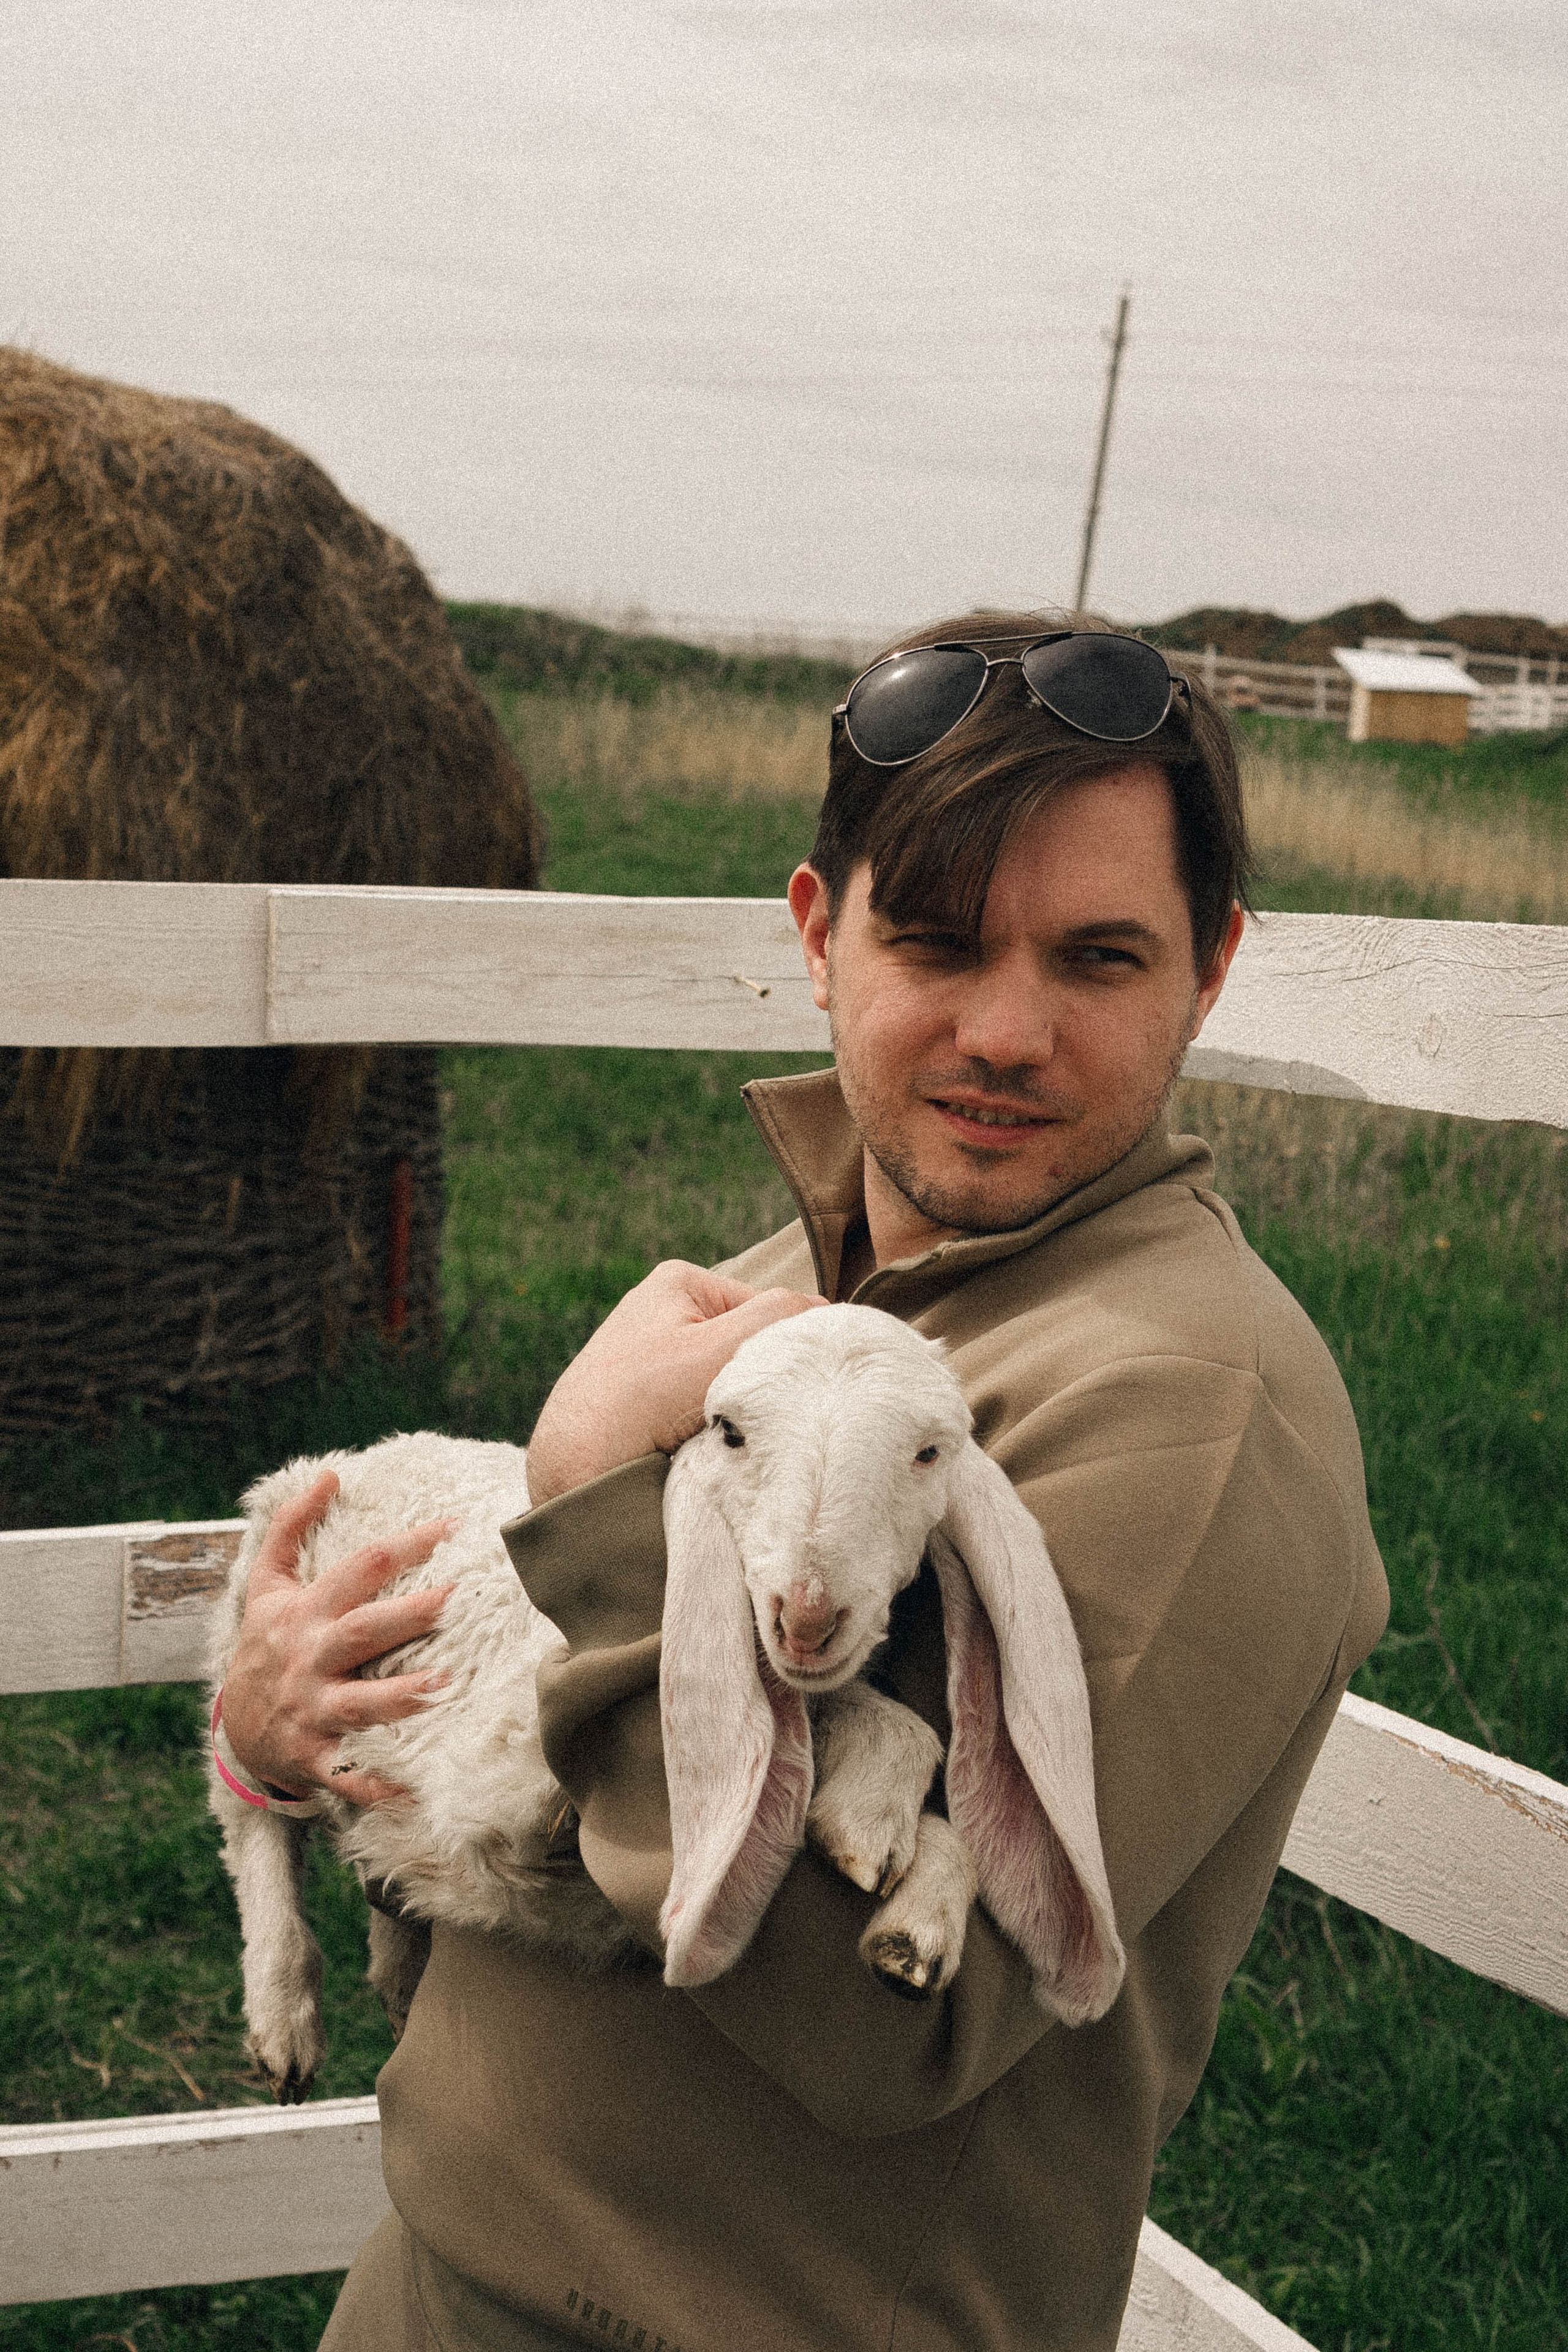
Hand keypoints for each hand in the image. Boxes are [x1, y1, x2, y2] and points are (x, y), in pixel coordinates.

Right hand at [219, 1470, 456, 1806]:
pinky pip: (349, 1775)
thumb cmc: (266, 1645)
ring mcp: (313, 1711)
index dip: (404, 1546)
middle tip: (456, 1598)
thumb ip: (290, 1526)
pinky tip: (415, 1789)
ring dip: (402, 1697)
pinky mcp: (315, 1757)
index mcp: (305, 1614)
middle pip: (364, 1632)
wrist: (234, 1729)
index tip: (452, 1527)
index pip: (359, 1570)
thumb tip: (329, 1473)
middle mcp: (310, 1660)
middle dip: (409, 1616)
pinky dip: (378, 1786)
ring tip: (446, 1685)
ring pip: (360, 1704)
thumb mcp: (266, 1585)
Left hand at [525, 1259, 825, 1506]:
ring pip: (723, 1384)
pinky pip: (696, 1411)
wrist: (570, 1476)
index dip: (782, 1352)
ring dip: (729, 1411)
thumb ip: (777, 1319)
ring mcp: (649, 1359)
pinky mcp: (641, 1403)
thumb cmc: (636, 1405)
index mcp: (679, 1283)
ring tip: (713, 1436)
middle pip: (744, 1348)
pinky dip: (704, 1430)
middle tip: (744, 1416)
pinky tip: (692, 1448)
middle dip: (752, 1383)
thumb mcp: (718, 1351)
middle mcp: (661, 1313)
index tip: (774, 1390)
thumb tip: (828, 1314)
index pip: (768, 1310)